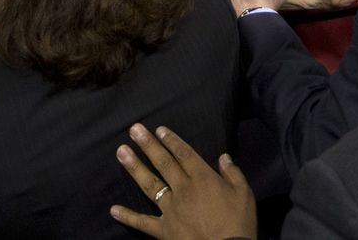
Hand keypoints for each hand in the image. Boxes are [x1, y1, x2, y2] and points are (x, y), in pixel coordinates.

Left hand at [112, 124, 255, 239]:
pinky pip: (143, 222)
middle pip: (163, 163)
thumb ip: (233, 173)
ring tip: (121, 152)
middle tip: (133, 130)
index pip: (184, 154)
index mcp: (203, 178)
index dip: (171, 140)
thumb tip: (223, 157)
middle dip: (148, 145)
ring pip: (150, 184)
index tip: (159, 129)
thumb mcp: (244, 194)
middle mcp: (183, 189)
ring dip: (134, 167)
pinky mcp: (163, 230)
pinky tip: (113, 209)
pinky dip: (128, 216)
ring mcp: (170, 209)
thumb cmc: (238, 223)